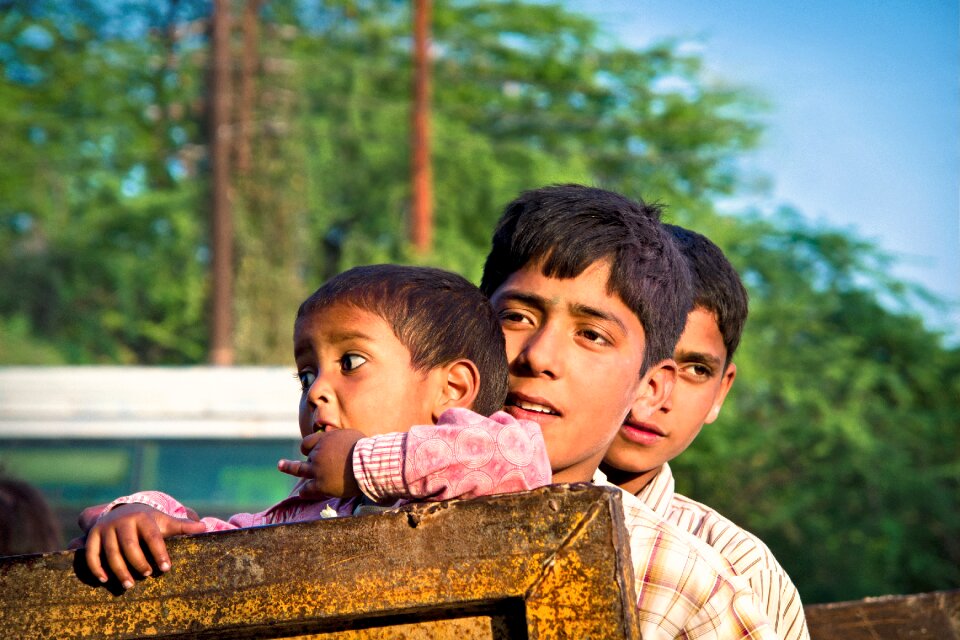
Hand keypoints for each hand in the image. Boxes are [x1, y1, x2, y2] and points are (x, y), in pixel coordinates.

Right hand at [84, 503, 206, 589]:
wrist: (121, 510)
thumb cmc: (148, 521)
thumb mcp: (164, 521)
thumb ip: (182, 526)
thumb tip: (204, 527)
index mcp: (143, 518)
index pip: (153, 537)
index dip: (159, 553)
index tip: (166, 569)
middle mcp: (123, 521)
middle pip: (130, 546)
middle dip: (138, 562)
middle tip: (146, 575)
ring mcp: (106, 528)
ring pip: (111, 552)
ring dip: (119, 570)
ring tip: (129, 585)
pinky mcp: (92, 535)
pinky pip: (91, 554)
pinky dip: (96, 568)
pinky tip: (105, 580)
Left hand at [278, 429, 363, 499]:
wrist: (367, 465)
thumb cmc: (365, 450)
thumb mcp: (351, 436)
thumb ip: (341, 439)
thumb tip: (345, 440)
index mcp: (325, 440)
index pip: (307, 443)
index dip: (307, 448)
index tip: (308, 451)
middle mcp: (318, 453)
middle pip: (305, 456)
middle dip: (298, 461)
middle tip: (281, 464)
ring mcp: (317, 470)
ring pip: (298, 469)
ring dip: (289, 467)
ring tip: (281, 467)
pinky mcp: (321, 485)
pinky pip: (307, 489)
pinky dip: (305, 491)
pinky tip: (302, 493)